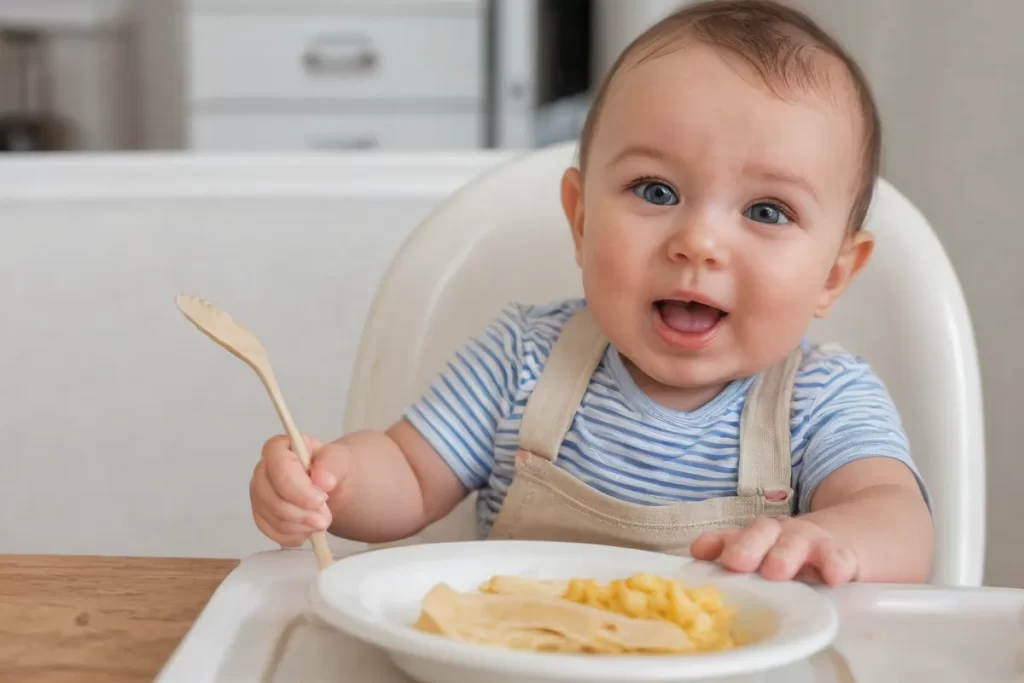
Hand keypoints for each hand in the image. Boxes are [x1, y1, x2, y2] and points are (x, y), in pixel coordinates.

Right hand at [249, 433, 349, 546]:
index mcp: (280, 448)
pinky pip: (270, 531)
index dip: (297, 487)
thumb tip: (322, 480)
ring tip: (321, 522)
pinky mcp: (261, 514)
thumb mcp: (339, 460)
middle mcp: (264, 469)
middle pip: (270, 495)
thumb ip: (332, 465)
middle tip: (325, 517)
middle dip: (300, 512)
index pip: (278, 465)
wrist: (330, 489)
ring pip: (271, 516)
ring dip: (300, 525)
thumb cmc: (330, 470)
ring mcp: (260, 493)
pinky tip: (308, 530)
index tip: (321, 499)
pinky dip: (293, 535)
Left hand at [689, 516, 858, 584]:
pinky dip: (835, 564)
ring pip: (796, 541)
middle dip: (747, 545)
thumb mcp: (767, 562)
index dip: (715, 542)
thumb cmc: (795, 558)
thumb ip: (736, 571)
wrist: (851, 536)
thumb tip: (702, 582)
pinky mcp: (841, 555)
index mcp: (757, 539)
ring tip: (776, 570)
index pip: (732, 537)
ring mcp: (811, 543)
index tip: (699, 551)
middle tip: (737, 562)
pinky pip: (838, 557)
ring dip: (784, 554)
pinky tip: (833, 575)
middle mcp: (779, 535)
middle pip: (761, 532)